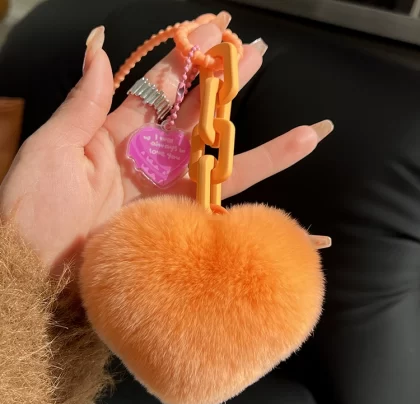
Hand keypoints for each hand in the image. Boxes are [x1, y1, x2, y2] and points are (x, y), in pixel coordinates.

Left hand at [0, 13, 332, 268]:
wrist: (37, 276)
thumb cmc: (34, 210)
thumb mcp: (54, 148)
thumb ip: (84, 101)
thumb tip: (100, 47)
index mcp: (117, 136)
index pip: (159, 88)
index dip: (184, 58)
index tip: (211, 30)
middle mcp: (150, 162)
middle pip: (197, 117)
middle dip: (227, 85)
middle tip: (257, 54)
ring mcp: (168, 195)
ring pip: (223, 166)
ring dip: (264, 148)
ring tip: (308, 133)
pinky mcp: (179, 226)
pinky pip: (222, 211)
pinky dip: (254, 206)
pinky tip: (281, 205)